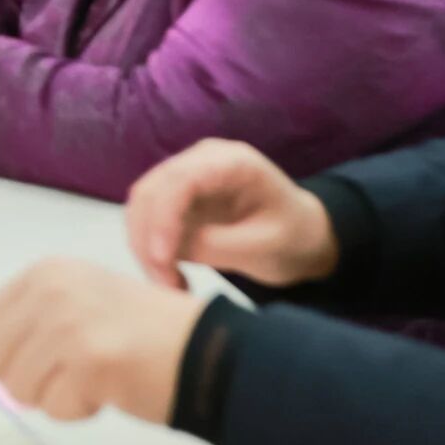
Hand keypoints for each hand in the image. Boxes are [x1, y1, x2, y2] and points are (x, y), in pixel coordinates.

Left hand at [0, 258, 202, 423]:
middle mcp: (52, 290)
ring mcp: (68, 325)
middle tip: (73, 373)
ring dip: (56, 397)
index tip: (46, 360)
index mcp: (47, 272)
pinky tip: (111, 389)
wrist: (206, 351)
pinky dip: (80, 411)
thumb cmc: (144, 334)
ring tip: (96, 377)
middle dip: (28, 379)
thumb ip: (34, 320)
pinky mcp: (88, 362)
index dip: (7, 357)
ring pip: (19, 389)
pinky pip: (55, 409)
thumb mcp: (81, 303)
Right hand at [121, 139, 340, 291]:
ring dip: (144, 247)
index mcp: (233, 163)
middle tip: (165, 285)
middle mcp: (201, 160)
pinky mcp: (176, 197)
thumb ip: (216, 244)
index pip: (181, 180)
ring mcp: (186, 175)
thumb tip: (167, 251)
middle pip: (152, 190)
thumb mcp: (264, 246)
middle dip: (148, 239)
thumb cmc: (293, 236)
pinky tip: (169, 274)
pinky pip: (147, 218)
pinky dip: (149, 248)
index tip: (163, 259)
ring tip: (169, 284)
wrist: (302, 234)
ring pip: (142, 205)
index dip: (163, 218)